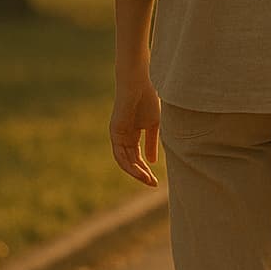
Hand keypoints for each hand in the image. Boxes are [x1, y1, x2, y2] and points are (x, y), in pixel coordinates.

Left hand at [109, 69, 160, 187]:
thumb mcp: (153, 126)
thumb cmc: (147, 101)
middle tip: (153, 184)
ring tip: (148, 180)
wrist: (138, 85)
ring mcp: (117, 136)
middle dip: (142, 174)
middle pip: (131, 162)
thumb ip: (151, 143)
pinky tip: (139, 171)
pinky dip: (129, 164)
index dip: (146, 169)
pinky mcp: (115, 133)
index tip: (155, 180)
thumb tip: (152, 162)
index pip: (137, 158)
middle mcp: (122, 138)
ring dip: (136, 172)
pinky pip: (120, 154)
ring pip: (124, 161)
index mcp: (131, 136)